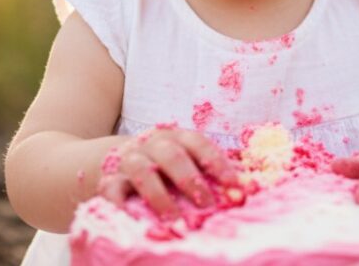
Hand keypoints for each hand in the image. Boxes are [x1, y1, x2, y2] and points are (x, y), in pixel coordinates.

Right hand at [97, 127, 239, 219]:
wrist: (118, 162)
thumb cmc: (163, 165)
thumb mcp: (186, 160)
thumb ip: (211, 171)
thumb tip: (249, 185)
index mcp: (176, 137)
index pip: (198, 143)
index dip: (217, 163)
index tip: (235, 187)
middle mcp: (152, 144)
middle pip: (170, 154)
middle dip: (190, 179)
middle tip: (207, 205)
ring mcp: (128, 160)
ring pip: (142, 172)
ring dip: (160, 198)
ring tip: (175, 223)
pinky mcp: (108, 180)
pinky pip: (112, 191)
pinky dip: (121, 206)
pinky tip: (135, 222)